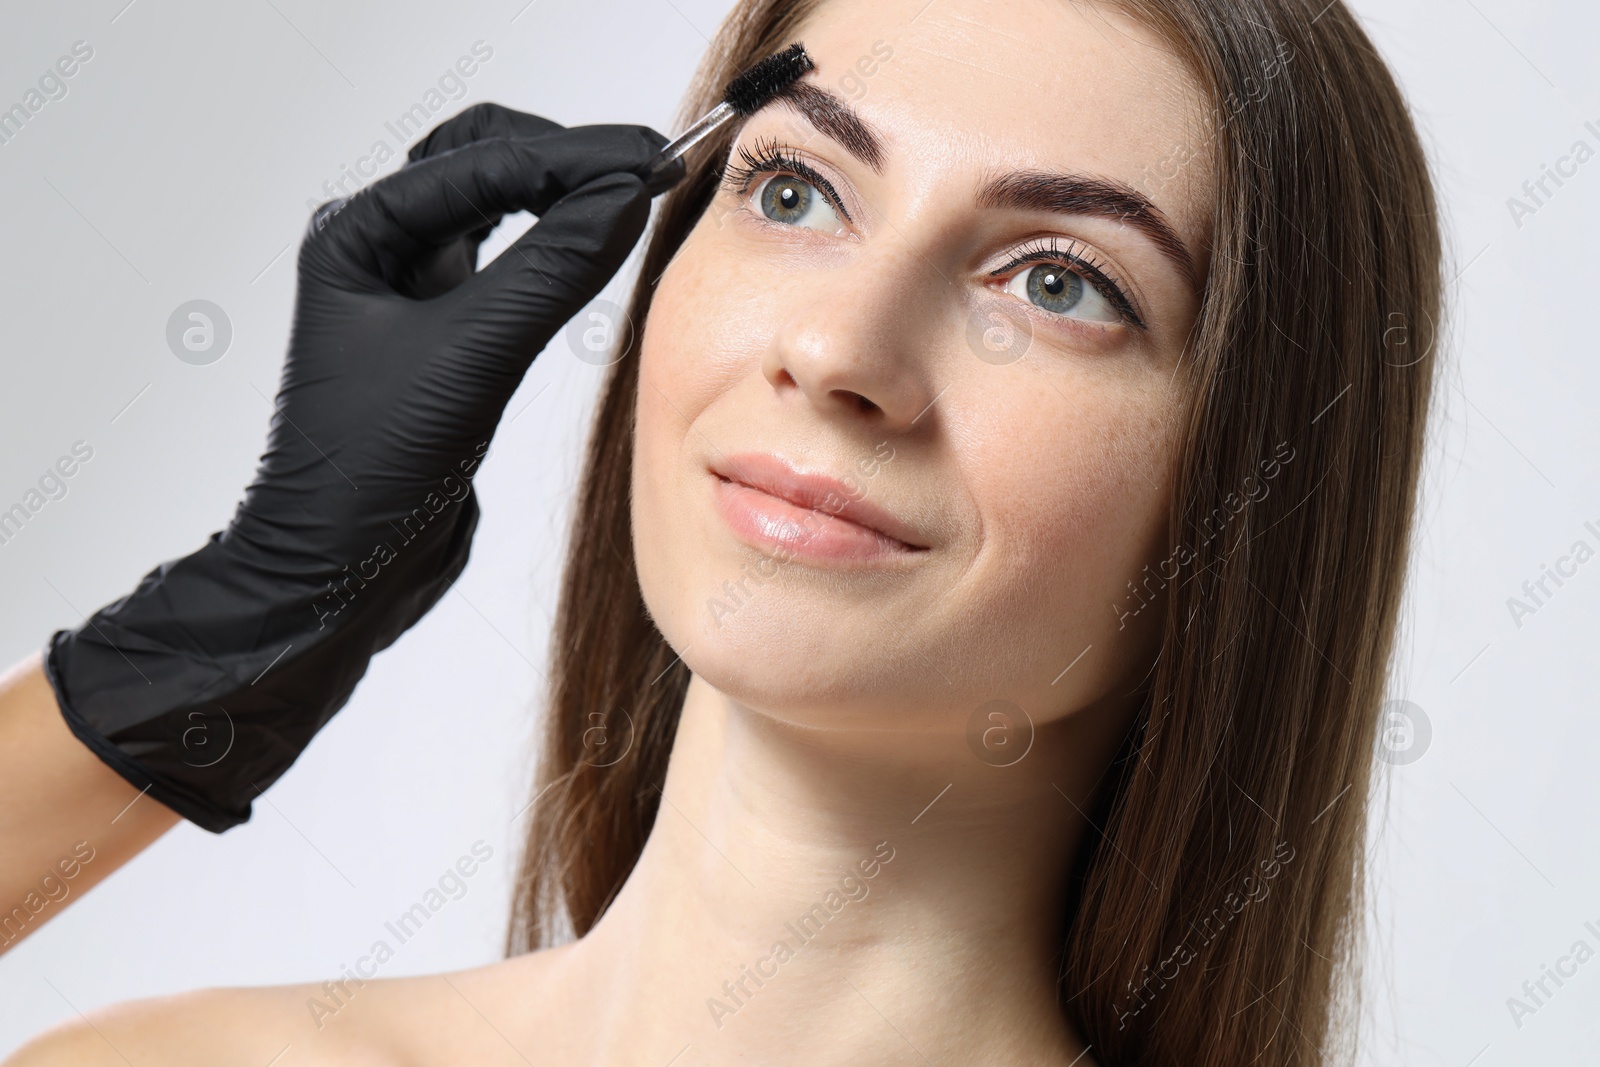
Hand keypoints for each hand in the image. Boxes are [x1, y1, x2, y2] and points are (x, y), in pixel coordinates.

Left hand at [43, 104, 679, 831]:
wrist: (339, 573)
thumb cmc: (368, 472)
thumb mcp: (470, 359)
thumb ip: (550, 272)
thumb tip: (625, 198)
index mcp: (358, 236)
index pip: (483, 161)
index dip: (574, 155)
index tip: (653, 157)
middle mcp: (379, 251)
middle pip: (486, 162)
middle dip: (567, 159)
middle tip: (650, 168)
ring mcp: (411, 293)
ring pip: (498, 209)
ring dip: (562, 197)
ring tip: (634, 197)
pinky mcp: (446, 337)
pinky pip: (510, 267)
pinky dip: (557, 249)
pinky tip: (597, 249)